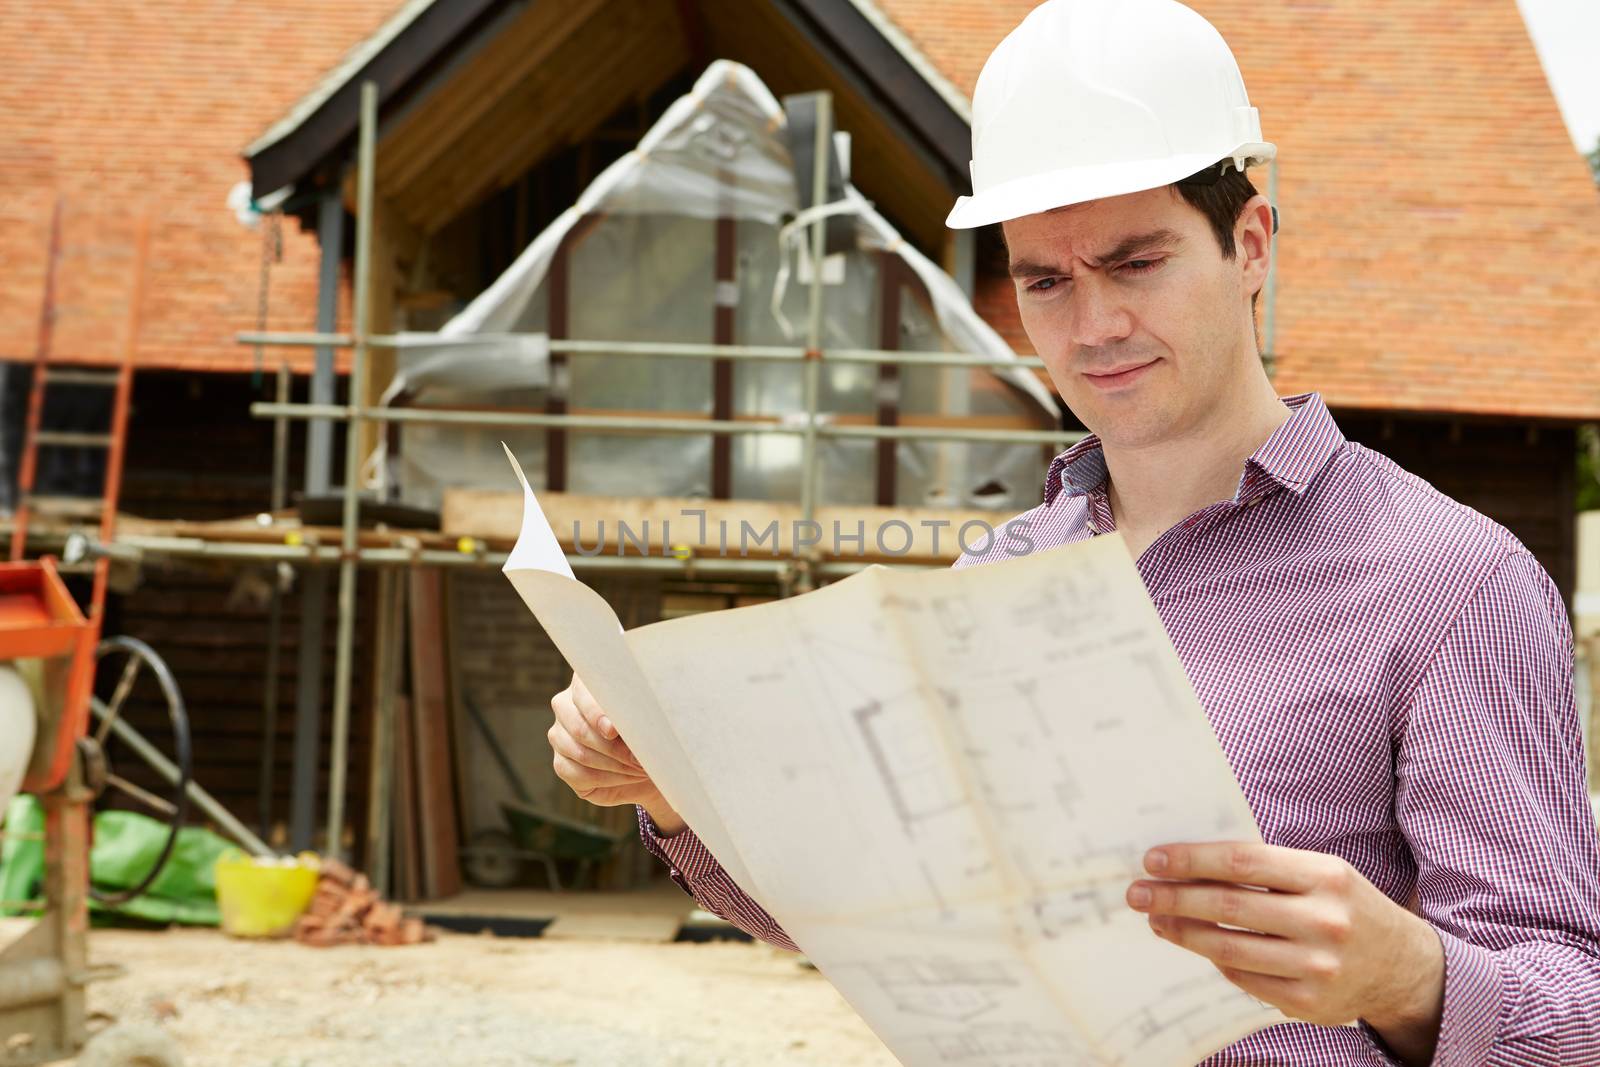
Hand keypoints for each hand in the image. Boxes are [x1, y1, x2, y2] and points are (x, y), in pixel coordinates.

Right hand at [548, 672, 683, 832]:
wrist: (648, 760)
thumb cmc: (650, 728)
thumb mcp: (649, 715)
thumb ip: (638, 711)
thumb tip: (632, 727)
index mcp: (585, 683)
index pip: (583, 694)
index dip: (598, 714)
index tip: (614, 731)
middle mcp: (565, 706)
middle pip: (580, 729)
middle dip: (614, 749)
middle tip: (640, 759)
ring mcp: (559, 735)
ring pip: (580, 753)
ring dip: (615, 765)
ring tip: (641, 769)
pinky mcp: (561, 763)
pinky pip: (579, 774)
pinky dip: (608, 779)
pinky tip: (627, 777)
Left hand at [1126, 841, 1443, 1064]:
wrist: (1403, 966)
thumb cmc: (1345, 906)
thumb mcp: (1320, 873)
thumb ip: (1265, 867)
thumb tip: (1190, 864)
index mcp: (1325, 876)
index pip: (1241, 863)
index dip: (1191, 860)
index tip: (1154, 860)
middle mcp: (1325, 920)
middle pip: (1228, 906)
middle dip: (1174, 898)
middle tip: (1138, 893)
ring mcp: (1318, 966)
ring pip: (1230, 947)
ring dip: (1184, 932)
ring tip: (1157, 920)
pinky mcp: (1309, 1003)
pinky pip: (1244, 979)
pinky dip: (1215, 960)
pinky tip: (1197, 946)